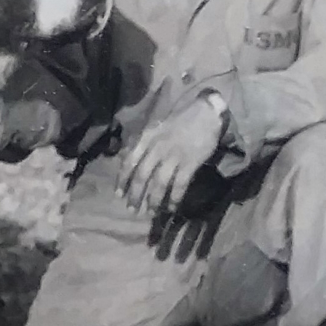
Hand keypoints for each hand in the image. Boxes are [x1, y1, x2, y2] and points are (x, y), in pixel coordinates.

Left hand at [118, 95, 226, 215]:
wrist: (206, 112)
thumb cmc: (181, 120)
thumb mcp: (156, 127)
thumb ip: (144, 143)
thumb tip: (132, 161)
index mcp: (147, 138)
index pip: (129, 162)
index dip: (122, 180)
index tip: (119, 195)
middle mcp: (157, 148)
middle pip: (141, 176)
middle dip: (135, 195)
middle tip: (132, 210)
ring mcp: (173, 156)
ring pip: (158, 183)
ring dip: (154, 201)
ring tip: (151, 212)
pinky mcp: (190, 163)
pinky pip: (179, 185)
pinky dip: (175, 198)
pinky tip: (173, 207)